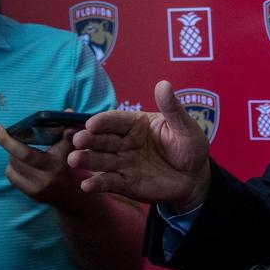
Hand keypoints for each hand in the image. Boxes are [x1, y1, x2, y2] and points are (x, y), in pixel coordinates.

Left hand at [0, 124, 87, 211]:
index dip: (8, 141)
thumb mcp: (75, 149)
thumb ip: (69, 131)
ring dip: (14, 157)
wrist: (76, 195)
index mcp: (55, 165)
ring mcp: (35, 188)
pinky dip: (15, 167)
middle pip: (15, 159)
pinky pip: (12, 176)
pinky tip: (25, 165)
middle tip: (20, 140)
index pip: (25, 153)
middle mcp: (44, 178)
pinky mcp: (30, 194)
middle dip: (14, 147)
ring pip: (11, 167)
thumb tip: (67, 111)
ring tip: (25, 153)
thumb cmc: (75, 166)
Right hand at [68, 80, 210, 210]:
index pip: (115, 120)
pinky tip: (87, 186)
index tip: (91, 123)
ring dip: (86, 160)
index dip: (103, 121)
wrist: (195, 177)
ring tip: (74, 159)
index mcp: (136, 124)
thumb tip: (164, 84)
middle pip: (102, 139)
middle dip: (88, 139)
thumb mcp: (184, 127)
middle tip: (78, 140)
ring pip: (100, 160)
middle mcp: (124, 142)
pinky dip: (97, 184)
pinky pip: (108, 182)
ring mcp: (122, 163)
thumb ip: (172, 108)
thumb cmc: (190, 146)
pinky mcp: (124, 183)